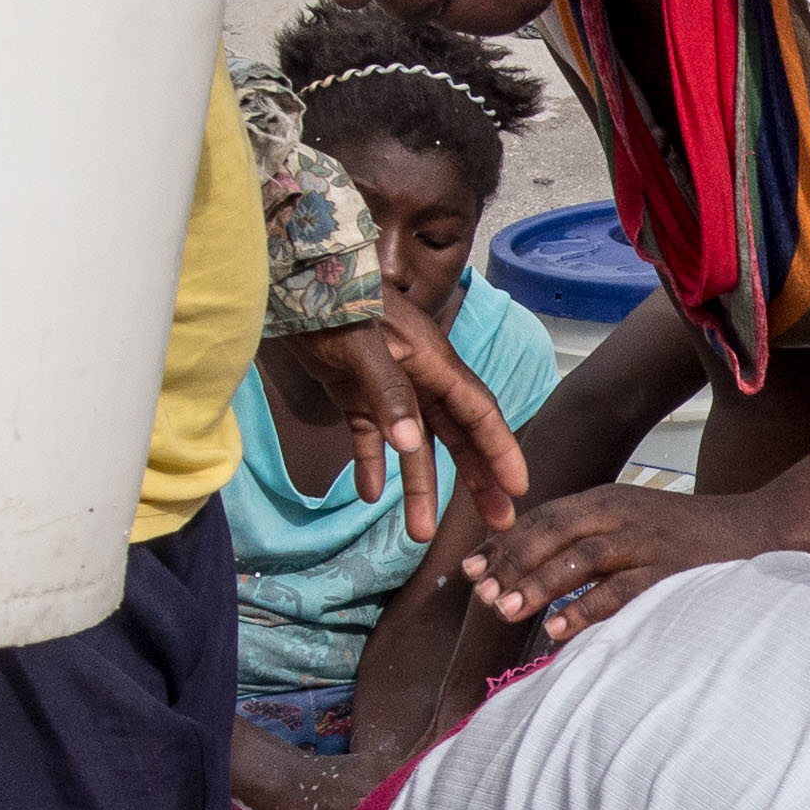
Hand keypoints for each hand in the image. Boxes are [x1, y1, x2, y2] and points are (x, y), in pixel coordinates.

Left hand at [305, 279, 531, 542]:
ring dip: (418, 487)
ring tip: (419, 534)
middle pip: (457, 435)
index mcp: (434, 363)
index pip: (478, 412)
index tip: (518, 488)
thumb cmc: (335, 300)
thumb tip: (410, 444)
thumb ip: (388, 393)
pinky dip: (371, 463)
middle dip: (477, 479)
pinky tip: (370, 495)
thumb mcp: (364, 344)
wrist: (291, 274)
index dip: (500, 450)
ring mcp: (387, 387)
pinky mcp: (354, 392)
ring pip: (413, 444)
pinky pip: (369, 436)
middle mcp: (419, 378)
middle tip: (497, 523)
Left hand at [460, 480, 785, 643]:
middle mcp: (622, 512)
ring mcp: (647, 540)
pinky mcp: (670, 570)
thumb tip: (538, 576)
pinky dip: (584, 609)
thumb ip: (593, 541)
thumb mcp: (637, 524)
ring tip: (506, 610)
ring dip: (538, 584)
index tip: (470, 571)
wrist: (761, 530)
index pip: (542, 518)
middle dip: (512, 563)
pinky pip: (619, 591)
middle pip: (552, 533)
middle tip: (482, 594)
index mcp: (608, 499)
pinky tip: (556, 628)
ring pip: (579, 559)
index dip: (504, 544)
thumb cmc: (693, 538)